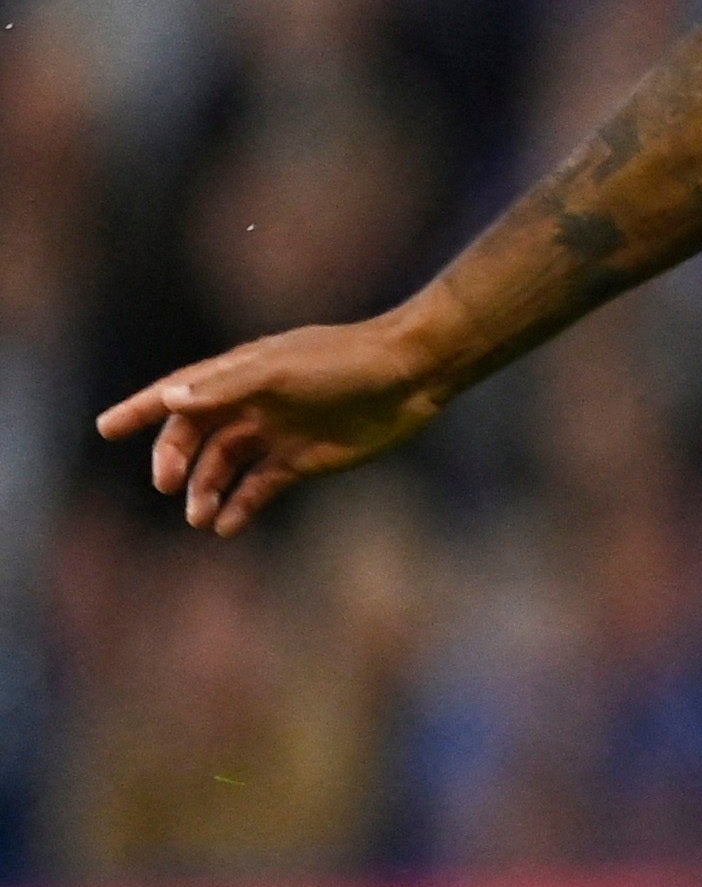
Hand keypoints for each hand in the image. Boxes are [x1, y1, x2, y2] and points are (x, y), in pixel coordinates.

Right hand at [96, 314, 451, 535]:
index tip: (105, 429)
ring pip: (224, 467)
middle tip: (165, 484)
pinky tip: (226, 526)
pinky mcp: (303, 461)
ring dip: (206, 490)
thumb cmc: (345, 361)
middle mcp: (251, 404)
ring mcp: (276, 433)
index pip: (179, 393)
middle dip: (175, 459)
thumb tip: (171, 401)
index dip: (141, 410)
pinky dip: (241, 506)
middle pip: (196, 436)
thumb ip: (226, 387)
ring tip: (199, 516)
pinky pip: (260, 487)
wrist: (410, 374)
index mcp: (240, 374)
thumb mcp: (282, 370)